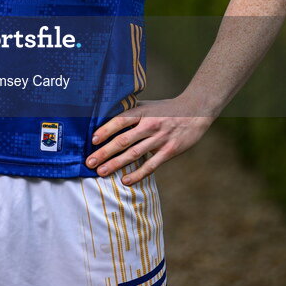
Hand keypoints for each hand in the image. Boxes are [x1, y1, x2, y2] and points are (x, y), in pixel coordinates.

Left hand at [85, 97, 214, 184]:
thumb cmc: (166, 109)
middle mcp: (149, 125)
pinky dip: (137, 174)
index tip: (93, 140)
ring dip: (116, 164)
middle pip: (123, 140)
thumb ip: (130, 110)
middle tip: (89, 162)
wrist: (195, 112)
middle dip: (105, 152)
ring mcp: (159, 139)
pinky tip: (125, 181)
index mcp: (142, 111)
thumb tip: (106, 113)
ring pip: (134, 154)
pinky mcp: (169, 151)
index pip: (120, 120)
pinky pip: (150, 165)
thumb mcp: (148, 104)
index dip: (106, 130)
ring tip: (100, 172)